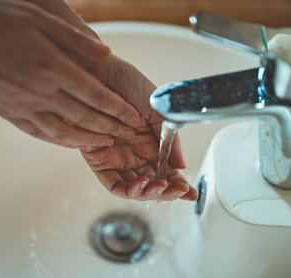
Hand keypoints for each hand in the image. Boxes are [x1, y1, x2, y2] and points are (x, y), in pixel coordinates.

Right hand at [0, 0, 140, 148]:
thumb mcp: (37, 17)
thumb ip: (74, 38)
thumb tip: (105, 54)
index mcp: (53, 66)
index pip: (97, 95)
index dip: (119, 108)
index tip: (134, 117)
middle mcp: (42, 92)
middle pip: (87, 117)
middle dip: (112, 127)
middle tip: (128, 134)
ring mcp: (25, 106)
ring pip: (66, 132)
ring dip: (90, 140)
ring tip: (107, 143)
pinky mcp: (10, 114)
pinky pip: (41, 134)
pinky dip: (61, 141)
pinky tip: (72, 144)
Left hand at [22, 0, 197, 200]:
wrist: (98, 70)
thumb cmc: (126, 83)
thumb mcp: (157, 111)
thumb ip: (169, 140)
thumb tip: (181, 165)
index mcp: (151, 142)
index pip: (167, 170)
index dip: (179, 184)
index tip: (192, 193)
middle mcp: (135, 152)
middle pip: (153, 183)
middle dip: (168, 192)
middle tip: (179, 191)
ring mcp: (117, 157)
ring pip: (135, 187)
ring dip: (149, 193)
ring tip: (161, 186)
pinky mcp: (98, 160)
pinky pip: (113, 183)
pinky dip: (129, 189)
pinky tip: (142, 182)